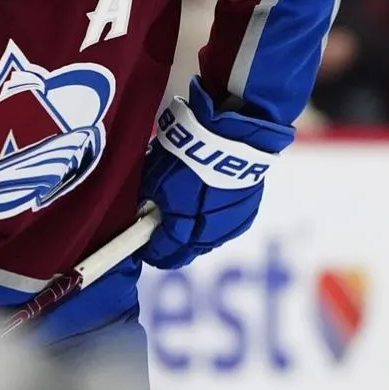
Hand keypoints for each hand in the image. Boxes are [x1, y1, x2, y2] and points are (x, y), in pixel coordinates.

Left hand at [138, 77, 293, 269]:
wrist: (231, 135)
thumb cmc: (187, 154)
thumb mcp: (155, 176)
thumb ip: (148, 201)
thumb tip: (140, 212)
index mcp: (182, 229)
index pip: (163, 254)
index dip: (150, 252)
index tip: (142, 247)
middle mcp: (209, 235)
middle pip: (186, 253)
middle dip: (172, 247)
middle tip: (160, 235)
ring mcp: (230, 225)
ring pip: (208, 242)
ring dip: (195, 235)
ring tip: (185, 218)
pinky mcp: (248, 213)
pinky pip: (226, 227)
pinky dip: (215, 221)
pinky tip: (208, 208)